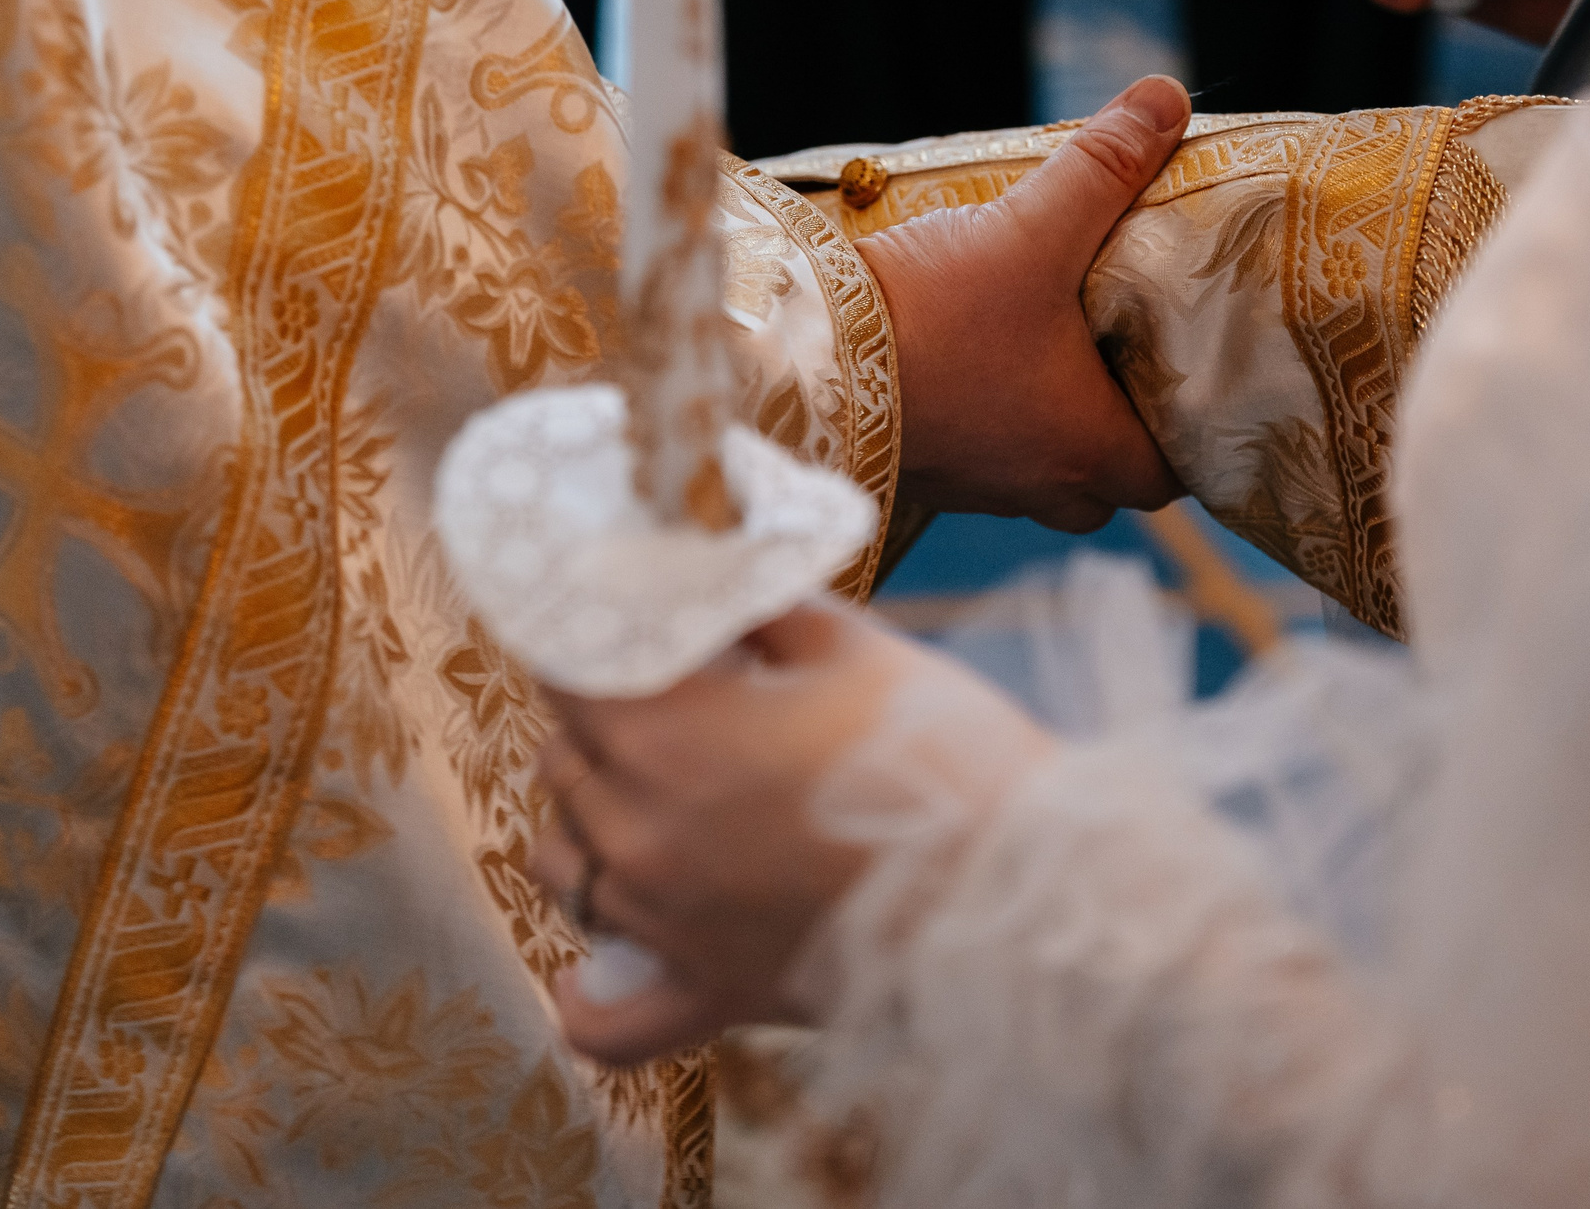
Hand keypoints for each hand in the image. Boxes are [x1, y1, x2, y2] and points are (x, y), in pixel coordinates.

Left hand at [528, 603, 1049, 1064]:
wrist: (1028, 888)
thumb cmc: (945, 749)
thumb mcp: (849, 644)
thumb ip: (751, 605)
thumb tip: (694, 572)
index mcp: (666, 734)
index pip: (566, 666)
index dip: (589, 631)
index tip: (618, 615)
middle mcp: (641, 832)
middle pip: (561, 756)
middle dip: (600, 716)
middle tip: (668, 695)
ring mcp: (665, 924)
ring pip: (562, 860)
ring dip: (588, 819)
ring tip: (650, 796)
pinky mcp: (708, 995)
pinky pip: (600, 1017)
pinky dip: (587, 988)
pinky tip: (601, 956)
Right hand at [861, 75, 1190, 532]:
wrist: (800, 367)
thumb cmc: (932, 321)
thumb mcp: (1030, 233)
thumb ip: (1103, 168)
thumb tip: (1168, 97)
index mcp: (1093, 450)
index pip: (1182, 464)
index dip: (1199, 418)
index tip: (1199, 364)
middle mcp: (1042, 486)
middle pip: (1113, 472)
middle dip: (1123, 418)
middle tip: (1128, 348)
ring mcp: (977, 487)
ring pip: (1045, 464)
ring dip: (1053, 414)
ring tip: (1052, 340)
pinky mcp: (922, 470)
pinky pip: (981, 453)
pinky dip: (990, 412)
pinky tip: (975, 353)